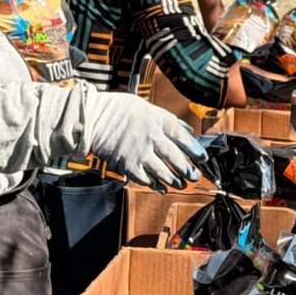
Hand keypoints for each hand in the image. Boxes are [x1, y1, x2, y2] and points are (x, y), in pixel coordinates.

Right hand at [87, 92, 204, 191]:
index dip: (195, 149)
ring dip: (175, 180)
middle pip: (176, 158)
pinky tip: (160, 187)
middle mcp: (152, 137)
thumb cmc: (118, 109)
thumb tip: (186, 128)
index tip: (202, 158)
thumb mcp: (145, 107)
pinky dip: (155, 185)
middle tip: (195, 176)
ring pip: (164, 172)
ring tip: (181, 184)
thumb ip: (167, 118)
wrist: (93, 118)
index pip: (183, 137)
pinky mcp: (128, 165)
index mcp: (158, 120)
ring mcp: (140, 153)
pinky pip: (146, 180)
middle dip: (188, 170)